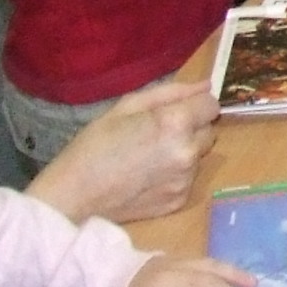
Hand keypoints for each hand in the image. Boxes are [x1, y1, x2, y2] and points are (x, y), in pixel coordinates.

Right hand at [27, 69, 213, 224]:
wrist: (74, 195)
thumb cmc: (94, 145)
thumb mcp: (126, 107)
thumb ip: (170, 92)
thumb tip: (205, 85)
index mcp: (175, 123)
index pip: (212, 105)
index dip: (196, 105)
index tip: (176, 111)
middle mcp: (188, 152)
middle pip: (209, 131)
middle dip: (191, 128)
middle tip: (158, 134)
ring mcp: (186, 180)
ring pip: (198, 156)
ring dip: (183, 152)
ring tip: (148, 158)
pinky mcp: (180, 201)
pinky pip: (188, 179)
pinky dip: (175, 175)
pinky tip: (147, 177)